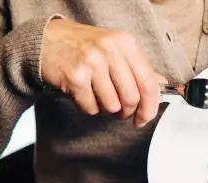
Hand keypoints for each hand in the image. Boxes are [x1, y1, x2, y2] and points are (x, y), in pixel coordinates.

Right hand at [41, 18, 163, 126]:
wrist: (47, 40)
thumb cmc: (84, 46)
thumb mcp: (115, 49)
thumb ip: (138, 67)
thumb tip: (161, 85)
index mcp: (125, 43)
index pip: (148, 82)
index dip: (150, 106)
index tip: (145, 117)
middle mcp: (109, 50)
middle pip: (131, 98)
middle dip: (128, 111)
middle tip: (121, 111)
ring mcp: (91, 63)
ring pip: (112, 106)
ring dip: (106, 108)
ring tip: (98, 95)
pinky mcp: (75, 77)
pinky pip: (91, 107)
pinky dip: (89, 107)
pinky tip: (84, 93)